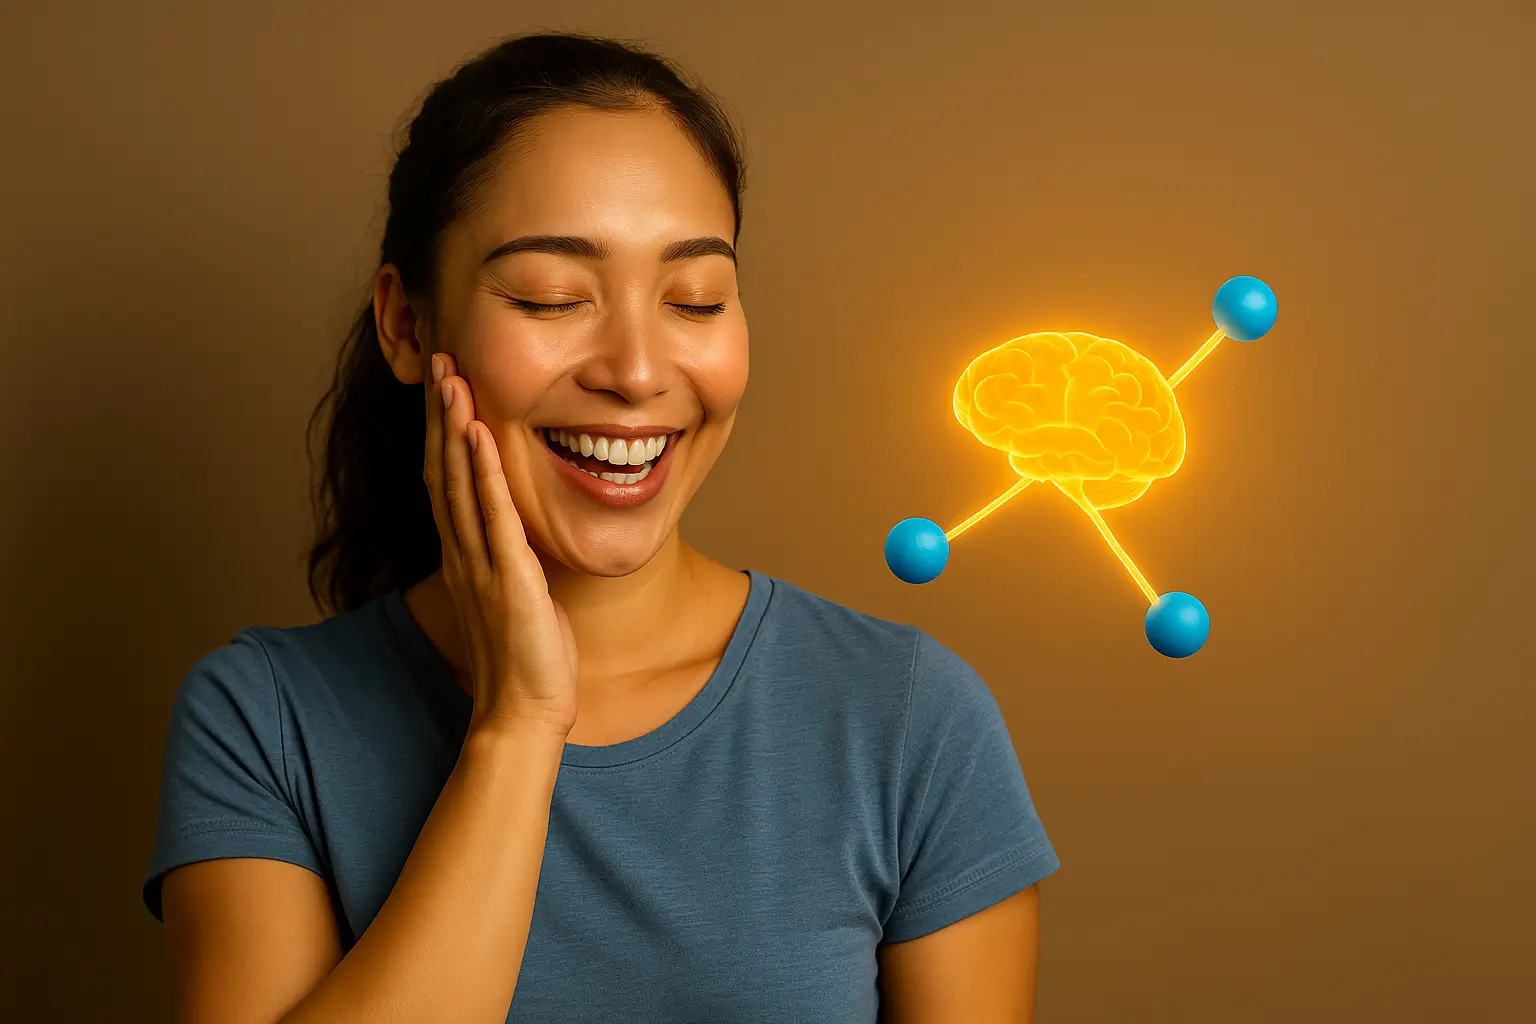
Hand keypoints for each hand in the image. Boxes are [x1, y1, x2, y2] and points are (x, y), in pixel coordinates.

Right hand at [424, 351, 578, 735]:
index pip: (447, 480)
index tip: (444, 385)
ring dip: (453, 426)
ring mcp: (480, 564)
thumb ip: (511, 561)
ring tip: (450, 377)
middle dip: (440, 413)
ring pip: (458, 483)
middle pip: (443, 469)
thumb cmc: (527, 660)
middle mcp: (463, 553)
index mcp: (466, 556)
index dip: (442, 430)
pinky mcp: (506, 577)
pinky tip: (477, 432)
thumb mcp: (517, 596)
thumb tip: (518, 536)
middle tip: (437, 359)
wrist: (525, 713)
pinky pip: (491, 515)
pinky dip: (482, 471)